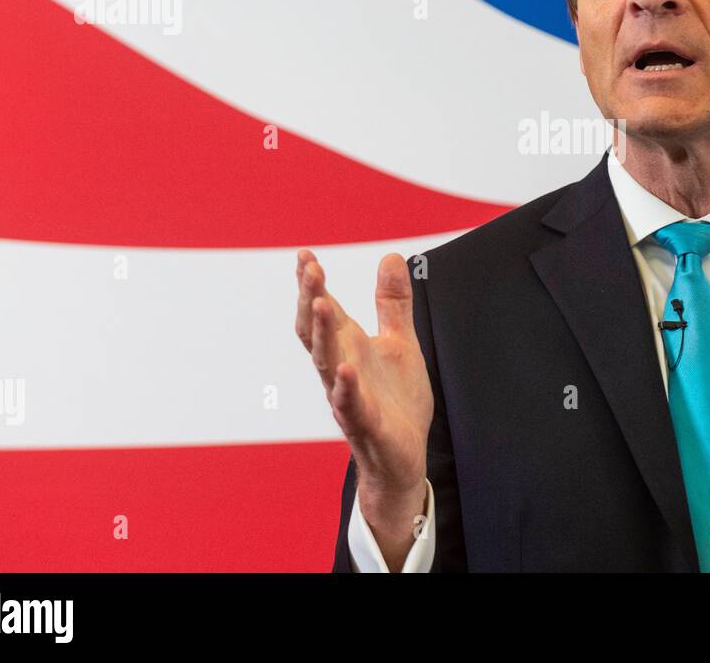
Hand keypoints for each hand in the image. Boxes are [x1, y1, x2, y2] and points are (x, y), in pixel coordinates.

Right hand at [295, 250, 431, 561]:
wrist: (404, 456)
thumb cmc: (396, 399)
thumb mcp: (401, 342)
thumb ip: (393, 303)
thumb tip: (391, 256)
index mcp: (349, 348)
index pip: (325, 310)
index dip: (313, 284)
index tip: (304, 254)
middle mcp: (342, 369)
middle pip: (316, 332)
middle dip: (311, 299)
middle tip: (310, 268)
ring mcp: (350, 397)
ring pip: (326, 364)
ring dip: (322, 334)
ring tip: (322, 302)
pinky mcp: (367, 425)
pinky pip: (351, 406)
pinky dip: (346, 388)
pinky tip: (346, 369)